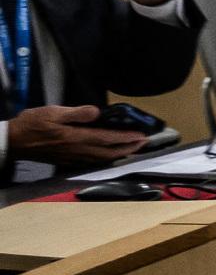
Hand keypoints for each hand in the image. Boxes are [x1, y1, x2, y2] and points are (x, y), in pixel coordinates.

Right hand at [8, 104, 146, 166]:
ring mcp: (71, 158)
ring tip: (131, 148)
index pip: (107, 139)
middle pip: (108, 153)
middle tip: (143, 143)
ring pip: (101, 159)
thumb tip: (97, 113)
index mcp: (75, 138)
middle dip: (128, 148)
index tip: (142, 136)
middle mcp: (77, 151)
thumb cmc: (32, 124)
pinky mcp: (66, 161)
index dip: (126, 138)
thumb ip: (77, 113)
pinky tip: (108, 155)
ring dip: (118, 154)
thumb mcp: (53, 112)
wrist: (13, 142)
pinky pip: (91, 162)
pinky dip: (104, 159)